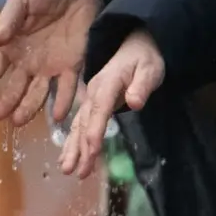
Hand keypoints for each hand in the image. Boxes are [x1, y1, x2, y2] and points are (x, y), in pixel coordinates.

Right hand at [0, 0, 100, 125]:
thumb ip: (8, 19)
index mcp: (12, 44)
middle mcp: (28, 61)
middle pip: (14, 85)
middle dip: (6, 100)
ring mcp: (50, 66)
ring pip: (37, 92)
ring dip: (28, 107)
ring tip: (18, 121)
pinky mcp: (73, 67)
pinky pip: (67, 88)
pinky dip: (64, 102)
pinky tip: (59, 116)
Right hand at [59, 29, 164, 178]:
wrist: (134, 45)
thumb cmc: (144, 59)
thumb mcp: (149, 69)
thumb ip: (141, 85)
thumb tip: (135, 103)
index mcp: (106, 84)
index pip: (99, 110)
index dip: (95, 131)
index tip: (92, 151)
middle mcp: (93, 93)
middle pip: (84, 122)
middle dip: (79, 148)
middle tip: (72, 170)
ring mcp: (89, 99)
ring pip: (78, 126)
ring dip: (72, 149)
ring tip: (66, 170)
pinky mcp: (91, 105)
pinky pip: (79, 125)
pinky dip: (72, 142)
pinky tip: (66, 157)